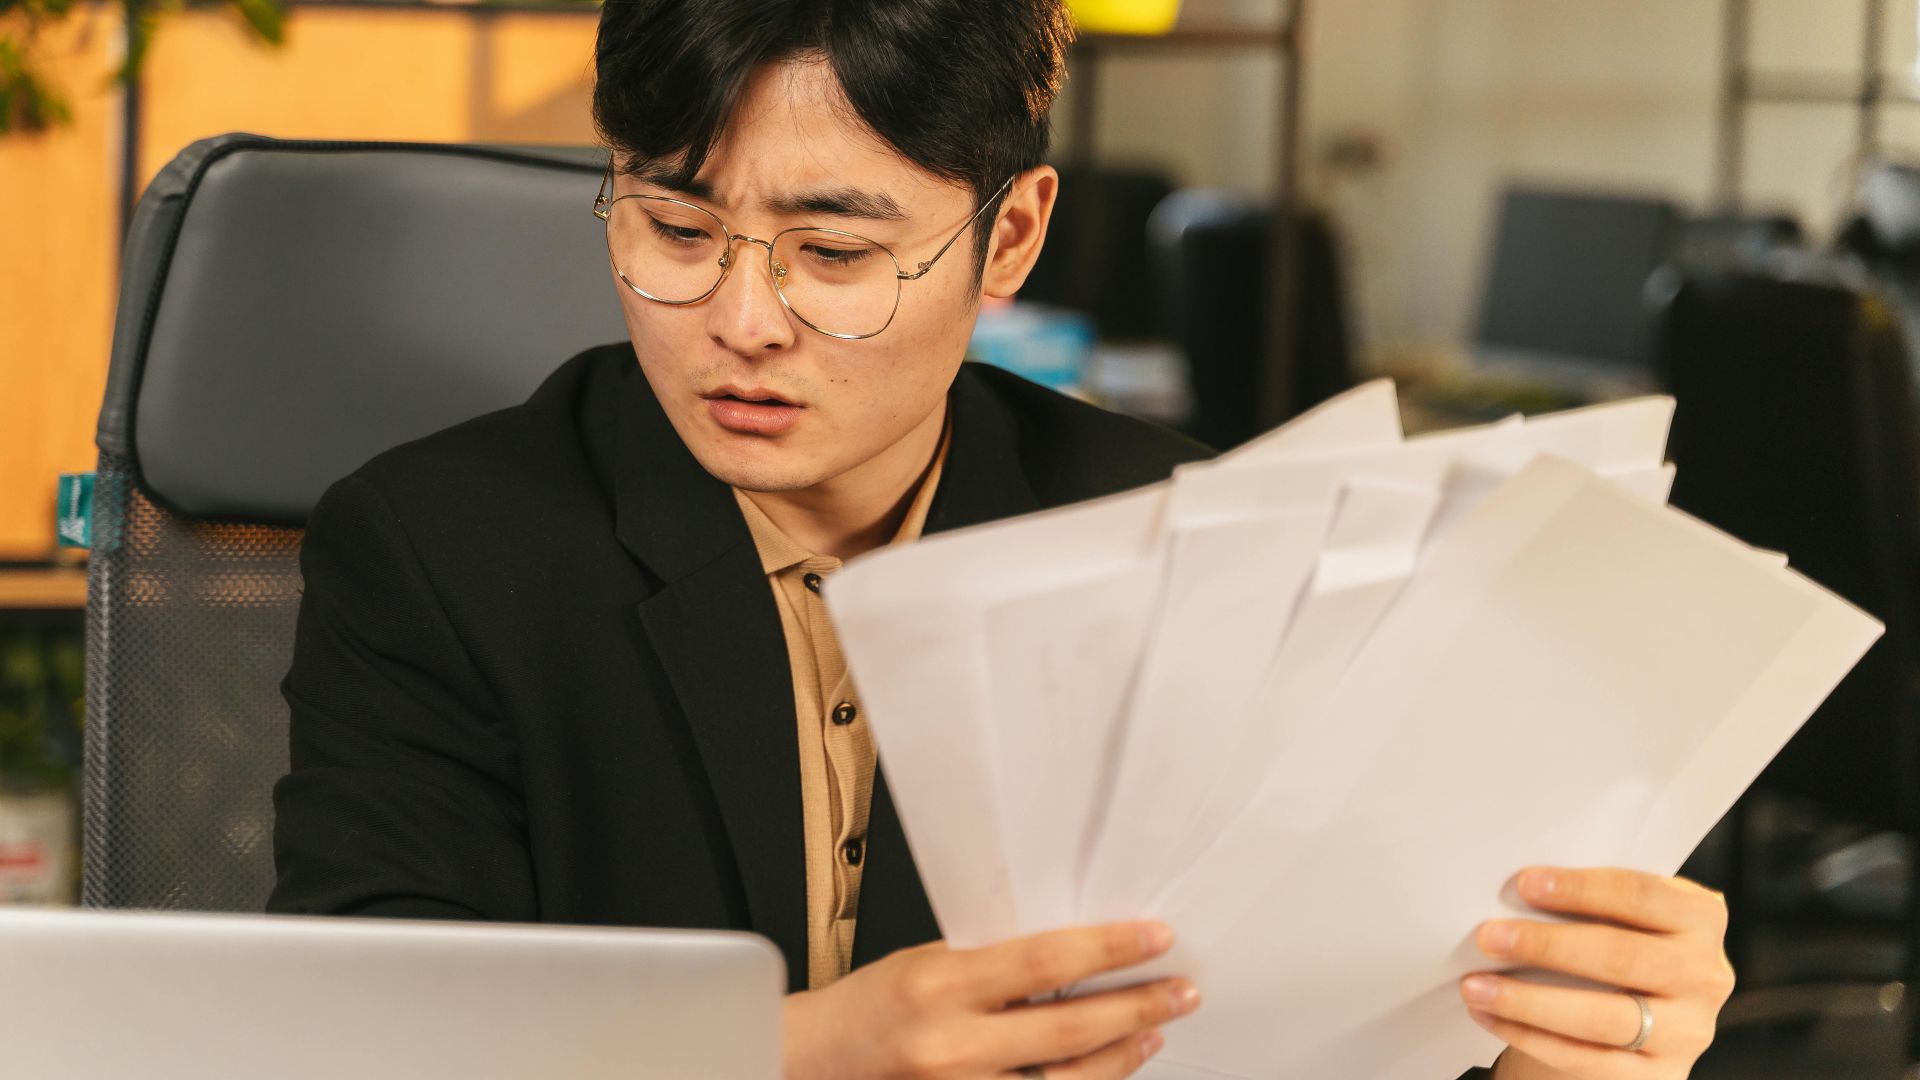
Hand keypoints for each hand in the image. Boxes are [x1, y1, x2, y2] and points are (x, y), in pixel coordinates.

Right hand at [782, 920, 1199, 1079]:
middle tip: (1180, 992)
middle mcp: (952, 1047)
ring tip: (1152, 1032)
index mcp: (940, 986)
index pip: (1045, 962)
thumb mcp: (925, 963)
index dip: (1110, 949)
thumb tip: (1072, 957)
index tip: (1155, 939)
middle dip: (1137, 1009)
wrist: (808, 1064)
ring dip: (1121, 1057)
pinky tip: (1105, 1073)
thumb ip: (992, 964)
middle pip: (1070, 1030)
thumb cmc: (864, 1010)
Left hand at [1460, 867, 1735, 1079]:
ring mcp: (1689, 1032)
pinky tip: (1489, 1016)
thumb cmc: (1610, 951)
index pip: (1642, 896)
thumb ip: (1588, 905)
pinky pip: (1589, 1061)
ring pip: (1603, 1018)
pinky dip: (1531, 1037)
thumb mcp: (1616, 918)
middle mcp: (1706, 976)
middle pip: (1622, 958)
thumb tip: (1512, 894)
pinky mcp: (1662, 1077)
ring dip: (1529, 1001)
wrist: (1620, 1022)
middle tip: (1487, 937)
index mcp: (1700, 918)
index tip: (1523, 884)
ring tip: (1475, 985)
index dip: (1582, 889)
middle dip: (1547, 946)